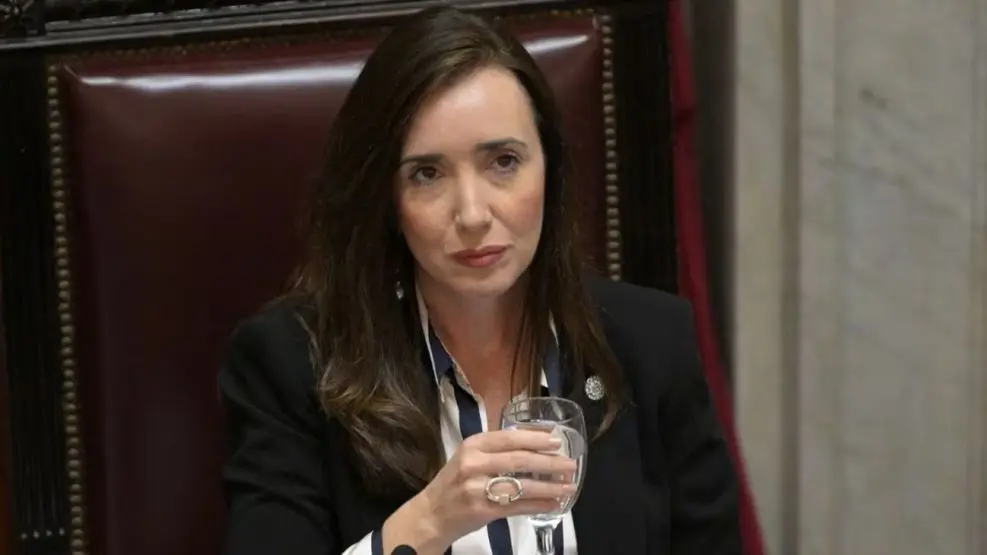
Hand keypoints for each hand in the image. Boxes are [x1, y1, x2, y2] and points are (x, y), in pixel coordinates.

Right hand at [417, 428, 577, 547]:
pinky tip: (553, 504)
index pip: (510, 438)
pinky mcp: (483, 510)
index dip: (536, 438)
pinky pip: (518, 506)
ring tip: (569, 486)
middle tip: (570, 464)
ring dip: (550, 487)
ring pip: (522, 485)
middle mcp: (474, 463)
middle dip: (550, 462)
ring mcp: (478, 488)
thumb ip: (496, 449)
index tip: (557, 440)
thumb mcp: (469, 457)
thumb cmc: (454, 483)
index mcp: (473, 445)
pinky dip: (539, 505)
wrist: (431, 514)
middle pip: (520, 460)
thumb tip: (535, 441)